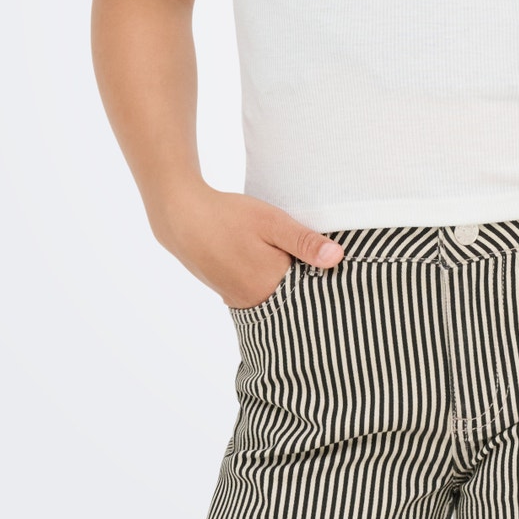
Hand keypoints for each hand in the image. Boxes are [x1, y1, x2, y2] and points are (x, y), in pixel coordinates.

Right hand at [150, 182, 344, 308]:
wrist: (181, 218)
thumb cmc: (228, 217)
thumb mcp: (272, 222)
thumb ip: (305, 242)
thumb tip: (338, 258)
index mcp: (270, 287)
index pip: (312, 291)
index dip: (324, 276)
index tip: (336, 263)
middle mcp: (255, 301)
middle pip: (293, 296)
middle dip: (307, 280)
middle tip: (314, 257)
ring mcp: (239, 299)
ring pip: (275, 294)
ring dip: (286, 280)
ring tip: (291, 258)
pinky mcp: (228, 292)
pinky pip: (259, 292)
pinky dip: (268, 281)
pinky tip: (268, 261)